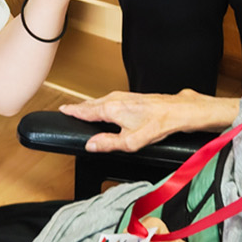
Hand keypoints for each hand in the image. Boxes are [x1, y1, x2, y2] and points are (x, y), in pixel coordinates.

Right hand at [59, 89, 234, 152]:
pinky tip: (105, 107)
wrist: (179, 110)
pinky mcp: (133, 96)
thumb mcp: (132, 141)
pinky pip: (110, 99)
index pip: (86, 111)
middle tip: (68, 109)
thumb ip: (109, 143)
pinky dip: (102, 103)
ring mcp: (125, 96)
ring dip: (90, 105)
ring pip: (101, 100)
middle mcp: (116, 99)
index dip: (73, 111)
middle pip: (92, 104)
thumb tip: (91, 145)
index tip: (62, 110)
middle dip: (79, 107)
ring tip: (82, 108)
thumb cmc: (159, 124)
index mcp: (112, 109)